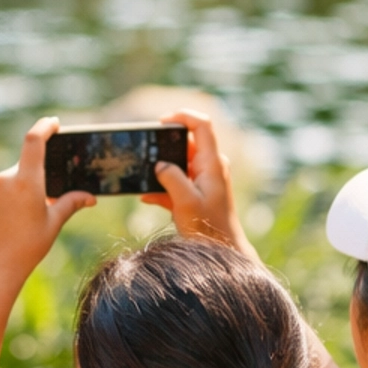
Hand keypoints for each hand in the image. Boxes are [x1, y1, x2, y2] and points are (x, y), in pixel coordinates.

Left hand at [0, 118, 92, 279]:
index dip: (45, 127)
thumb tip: (90, 197)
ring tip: (27, 218)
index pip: (35, 140)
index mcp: (27, 181)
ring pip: (12, 180)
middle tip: (46, 199)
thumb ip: (71, 203)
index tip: (53, 124)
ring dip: (22, 190)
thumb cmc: (29, 246)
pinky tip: (12, 222)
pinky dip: (9, 200)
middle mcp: (6, 179)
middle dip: (37, 177)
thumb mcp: (54, 223)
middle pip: (26, 166)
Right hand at [140, 106, 250, 253]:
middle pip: (187, 142)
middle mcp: (210, 167)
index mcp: (212, 163)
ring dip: (162, 170)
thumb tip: (159, 164)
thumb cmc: (208, 228)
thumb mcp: (185, 202)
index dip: (182, 116)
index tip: (161, 121)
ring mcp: (204, 179)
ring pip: (179, 163)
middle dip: (164, 147)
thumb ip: (171, 178)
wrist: (222, 251)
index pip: (202, 125)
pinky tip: (147, 197)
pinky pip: (178, 180)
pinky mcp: (197, 192)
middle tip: (146, 154)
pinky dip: (163, 187)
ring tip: (145, 179)